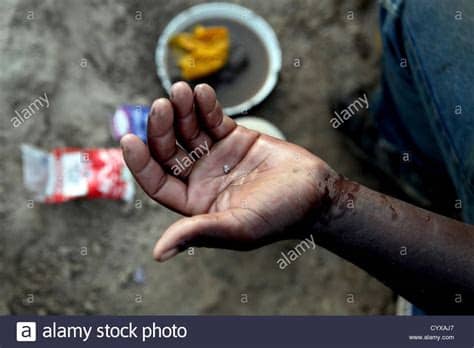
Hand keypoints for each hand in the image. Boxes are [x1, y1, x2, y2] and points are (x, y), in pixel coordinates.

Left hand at [121, 82, 335, 260]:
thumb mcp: (238, 228)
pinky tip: (200, 92)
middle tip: (162, 104)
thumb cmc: (279, 215)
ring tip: (180, 91)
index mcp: (195, 203)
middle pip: (169, 150)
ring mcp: (215, 156)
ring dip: (180, 109)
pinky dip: (204, 104)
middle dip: (161, 128)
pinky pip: (212, 118)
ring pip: (188, 129)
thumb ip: (199, 233)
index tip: (129, 139)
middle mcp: (200, 178)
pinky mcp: (233, 138)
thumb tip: (158, 254)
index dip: (141, 162)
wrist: (315, 193)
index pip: (158, 181)